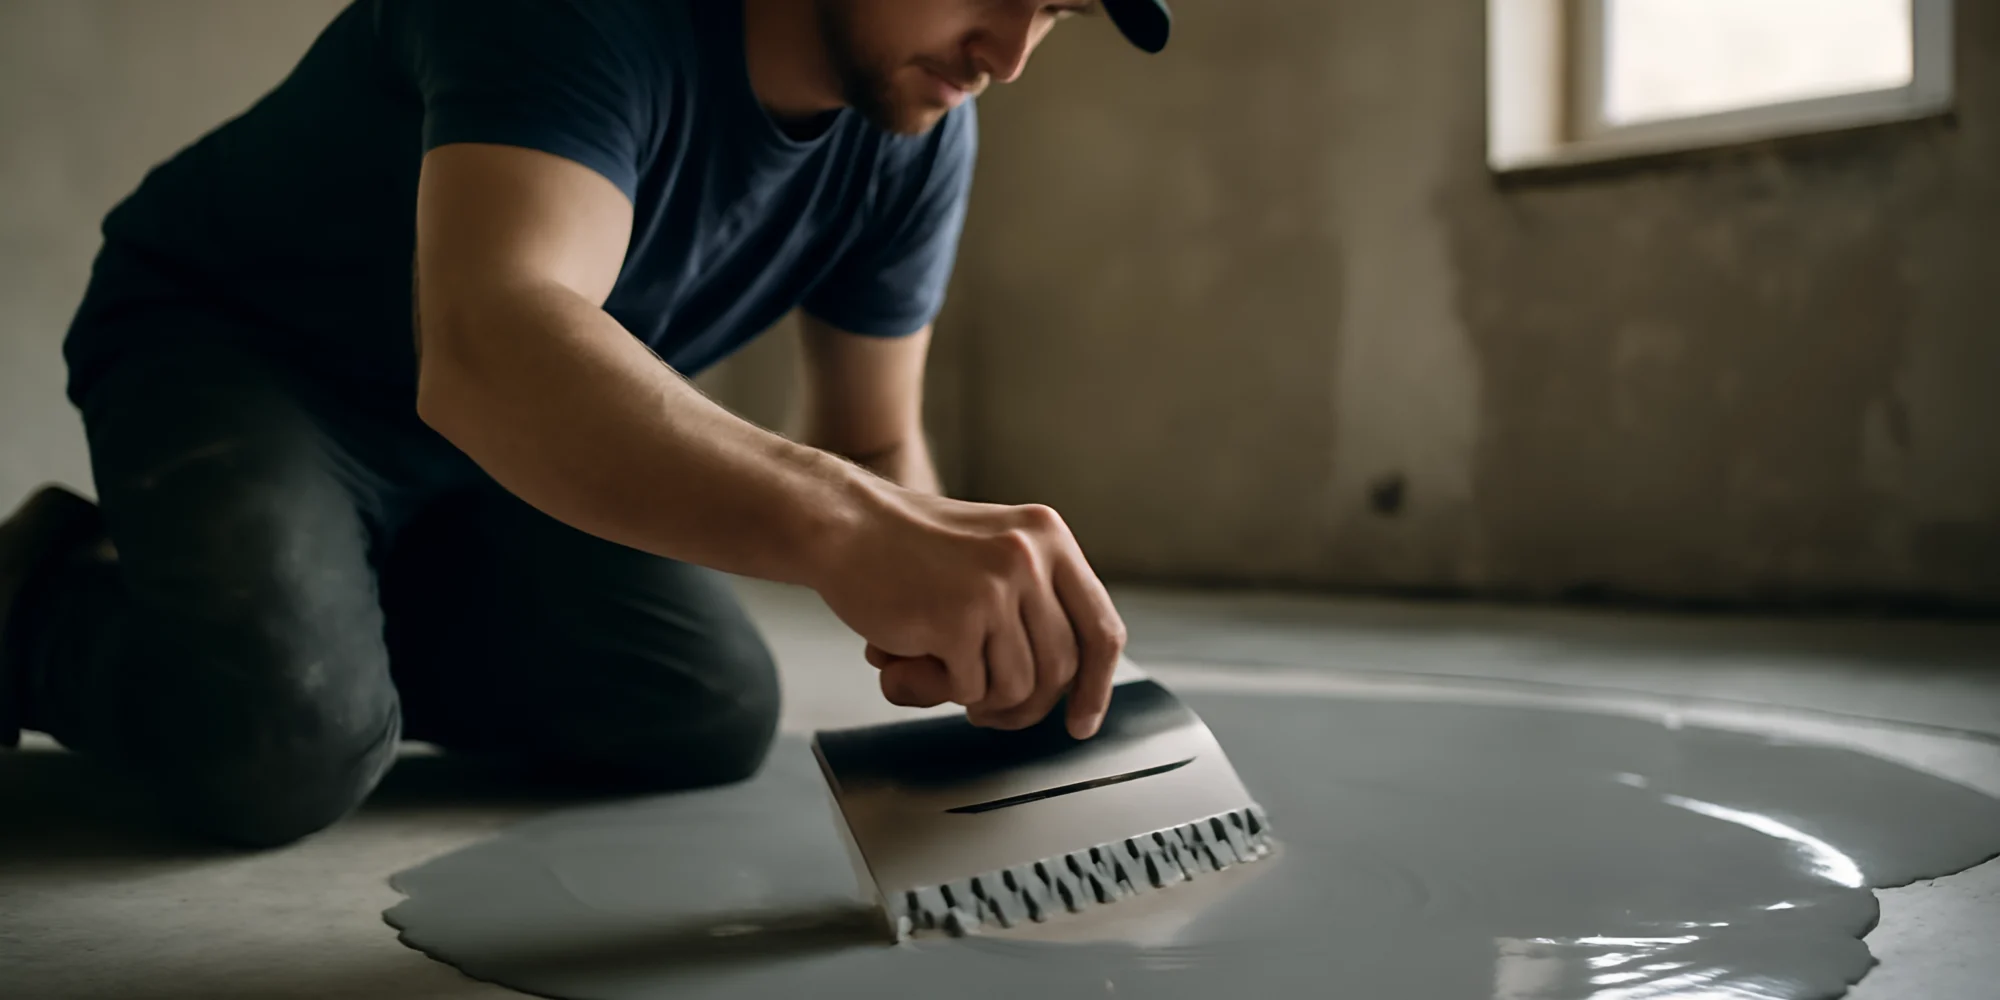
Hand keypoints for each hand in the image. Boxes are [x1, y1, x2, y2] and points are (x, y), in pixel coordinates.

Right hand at [813, 485, 1125, 738]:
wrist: (844, 524)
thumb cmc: (908, 549)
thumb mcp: (992, 552)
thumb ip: (1033, 605)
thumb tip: (1062, 695)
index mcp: (1048, 537)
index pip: (1100, 627)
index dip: (1097, 686)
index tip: (1081, 723)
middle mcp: (1031, 558)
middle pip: (1061, 670)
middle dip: (1026, 706)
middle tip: (985, 711)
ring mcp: (996, 588)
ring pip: (1018, 688)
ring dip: (976, 696)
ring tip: (936, 668)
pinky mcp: (957, 619)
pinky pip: (970, 690)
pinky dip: (938, 688)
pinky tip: (908, 658)